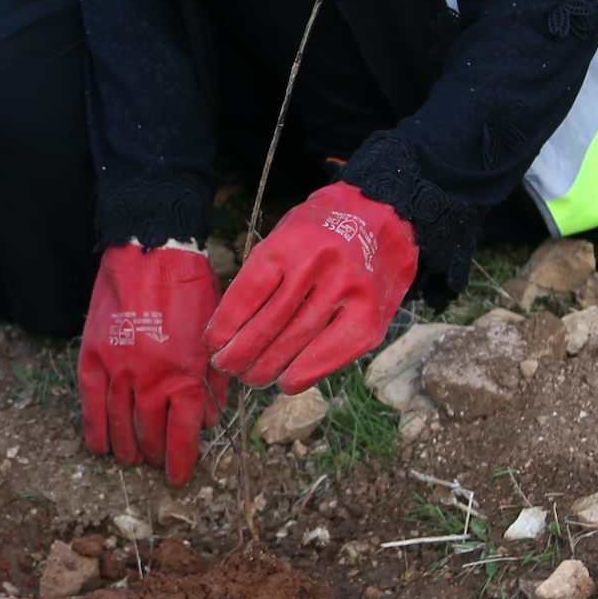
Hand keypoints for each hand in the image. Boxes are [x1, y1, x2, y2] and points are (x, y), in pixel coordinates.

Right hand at [79, 244, 225, 489]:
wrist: (151, 256)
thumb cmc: (191, 291)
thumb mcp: (216, 337)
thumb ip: (214, 382)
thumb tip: (207, 420)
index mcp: (187, 377)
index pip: (184, 436)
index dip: (182, 463)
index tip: (179, 478)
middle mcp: (152, 381)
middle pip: (150, 436)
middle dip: (155, 456)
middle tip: (156, 464)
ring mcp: (119, 371)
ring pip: (120, 426)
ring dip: (126, 449)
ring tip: (131, 460)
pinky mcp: (94, 358)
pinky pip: (91, 403)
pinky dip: (94, 429)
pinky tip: (98, 446)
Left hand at [206, 182, 415, 392]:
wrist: (384, 216)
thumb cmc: (322, 233)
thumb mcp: (286, 236)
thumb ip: (263, 275)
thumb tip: (231, 329)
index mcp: (290, 243)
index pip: (247, 294)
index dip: (225, 326)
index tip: (213, 343)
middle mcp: (319, 265)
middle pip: (269, 323)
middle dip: (241, 354)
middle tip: (226, 367)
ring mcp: (348, 292)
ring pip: (296, 342)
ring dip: (266, 368)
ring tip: (250, 377)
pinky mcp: (370, 317)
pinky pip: (330, 353)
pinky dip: (304, 373)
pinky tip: (287, 381)